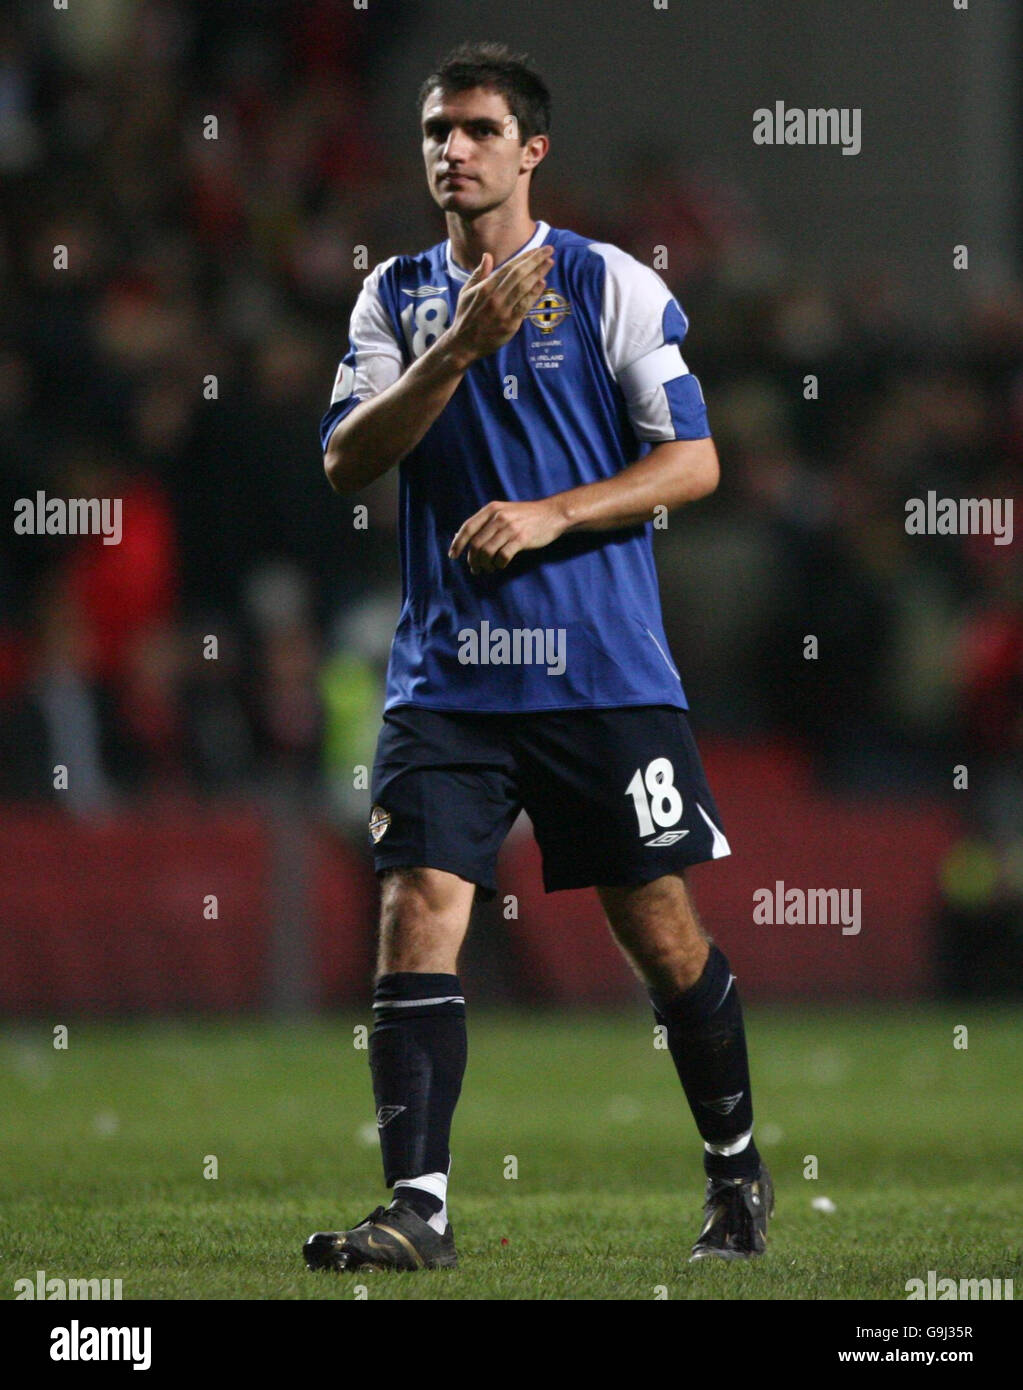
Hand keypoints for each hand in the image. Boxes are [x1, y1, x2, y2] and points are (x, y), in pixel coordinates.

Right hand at [447, 245, 554, 363]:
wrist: (463, 344)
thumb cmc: (465, 316)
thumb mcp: (466, 292)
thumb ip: (478, 274)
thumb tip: (488, 256)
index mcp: (485, 288)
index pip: (509, 268)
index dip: (524, 257)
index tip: (537, 250)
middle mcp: (495, 297)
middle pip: (519, 274)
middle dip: (535, 260)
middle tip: (549, 250)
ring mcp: (503, 311)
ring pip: (524, 288)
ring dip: (538, 274)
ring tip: (550, 263)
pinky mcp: (510, 325)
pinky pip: (525, 306)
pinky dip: (534, 294)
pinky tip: (542, 283)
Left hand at [449, 497, 567, 573]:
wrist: (552, 514)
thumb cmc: (525, 516)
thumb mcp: (503, 512)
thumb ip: (484, 523)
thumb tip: (458, 538)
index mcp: (491, 509)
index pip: (468, 528)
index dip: (458, 543)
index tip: (453, 556)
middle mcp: (499, 517)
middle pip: (476, 544)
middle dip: (473, 560)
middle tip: (475, 569)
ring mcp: (510, 527)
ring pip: (487, 552)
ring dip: (485, 565)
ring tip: (488, 568)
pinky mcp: (521, 538)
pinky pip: (502, 556)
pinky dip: (498, 565)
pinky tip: (500, 565)